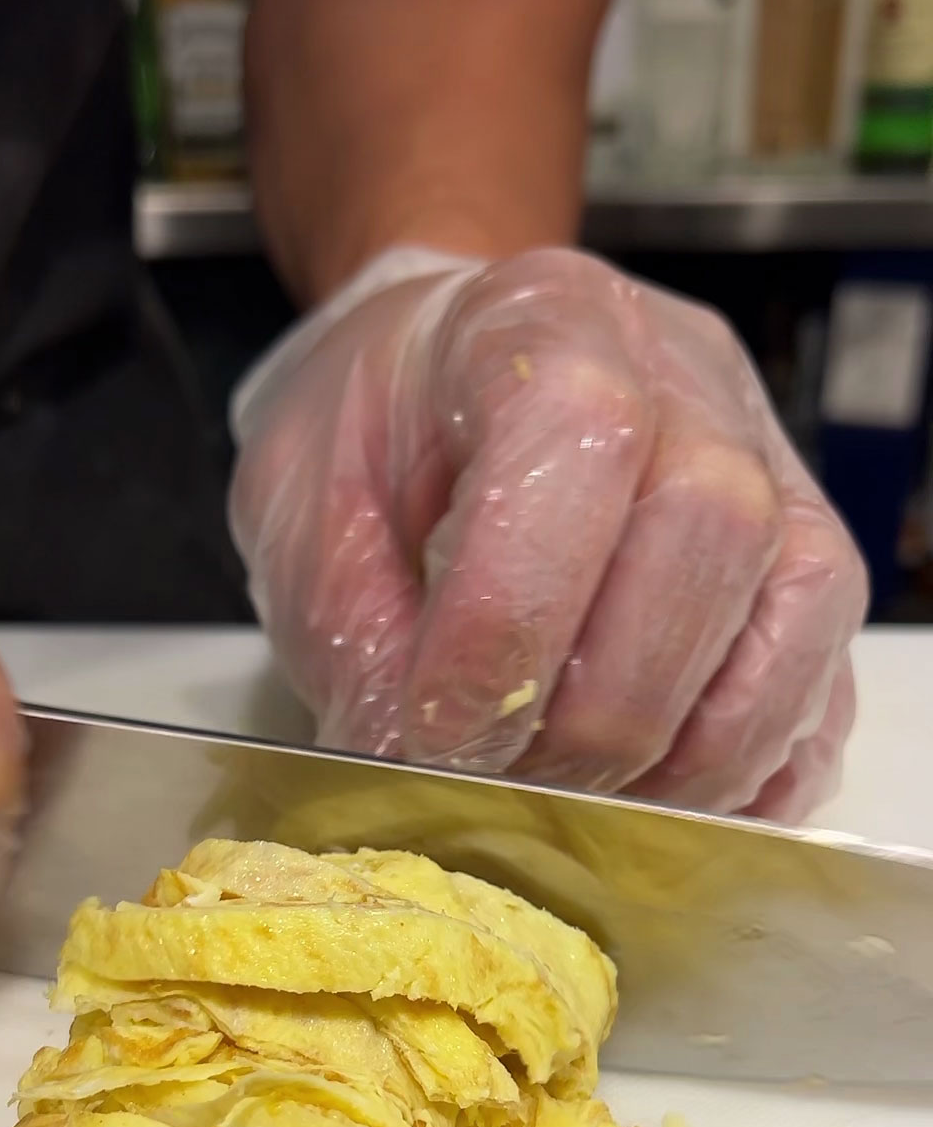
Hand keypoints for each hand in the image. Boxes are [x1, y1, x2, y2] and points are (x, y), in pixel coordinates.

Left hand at [230, 248, 866, 821]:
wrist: (430, 388)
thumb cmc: (370, 444)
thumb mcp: (306, 519)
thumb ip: (355, 640)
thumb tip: (414, 771)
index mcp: (544, 320)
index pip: (580, 440)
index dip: (513, 613)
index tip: (441, 729)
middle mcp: (687, 377)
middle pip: (712, 531)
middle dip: (604, 709)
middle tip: (513, 786)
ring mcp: (770, 466)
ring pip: (797, 612)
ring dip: (690, 755)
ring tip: (584, 807)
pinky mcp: (799, 564)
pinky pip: (819, 676)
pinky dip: (750, 767)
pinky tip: (662, 803)